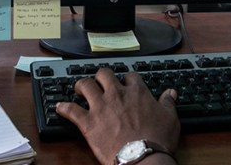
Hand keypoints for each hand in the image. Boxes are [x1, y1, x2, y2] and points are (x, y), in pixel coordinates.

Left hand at [56, 68, 179, 164]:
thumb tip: (170, 93)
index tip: (126, 82)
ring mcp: (101, 107)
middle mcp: (116, 95)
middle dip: (101, 76)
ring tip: (79, 88)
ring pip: (85, 85)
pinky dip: (63, 108)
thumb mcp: (170, 118)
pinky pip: (71, 110)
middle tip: (100, 81)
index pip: (130, 76)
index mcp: (137, 92)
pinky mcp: (88, 122)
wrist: (142, 158)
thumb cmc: (157, 140)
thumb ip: (168, 103)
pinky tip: (59, 107)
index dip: (127, 78)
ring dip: (81, 85)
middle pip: (104, 74)